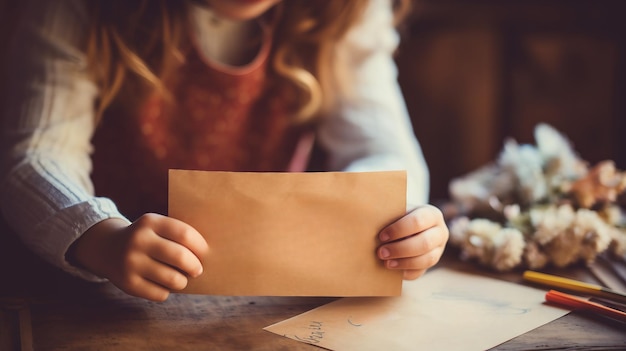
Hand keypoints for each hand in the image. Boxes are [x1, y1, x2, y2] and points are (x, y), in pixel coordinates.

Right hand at [70, 213, 208, 300]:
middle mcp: (138, 241)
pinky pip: (161, 294)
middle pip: (180, 257)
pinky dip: (167, 291)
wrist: (107, 248)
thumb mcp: (157, 228)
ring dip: (182, 281)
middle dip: (195, 266)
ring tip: (181, 278)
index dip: (200, 246)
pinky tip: (162, 284)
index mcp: (150, 222)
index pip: (185, 234)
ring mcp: (131, 263)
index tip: (205, 253)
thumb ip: (179, 236)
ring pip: (173, 279)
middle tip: (197, 270)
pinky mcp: (128, 284)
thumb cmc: (147, 238)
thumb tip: (210, 255)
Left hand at [377, 204, 448, 279]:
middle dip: (400, 249)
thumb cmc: (398, 217)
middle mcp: (440, 232)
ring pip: (426, 260)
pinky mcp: (431, 264)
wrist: (405, 227)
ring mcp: (438, 250)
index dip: (399, 230)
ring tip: (386, 263)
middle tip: (381, 252)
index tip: (382, 236)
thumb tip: (373, 223)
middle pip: (424, 243)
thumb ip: (390, 216)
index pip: (418, 221)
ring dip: (404, 262)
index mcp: (431, 214)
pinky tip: (393, 270)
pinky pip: (421, 272)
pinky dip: (406, 272)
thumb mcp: (397, 212)